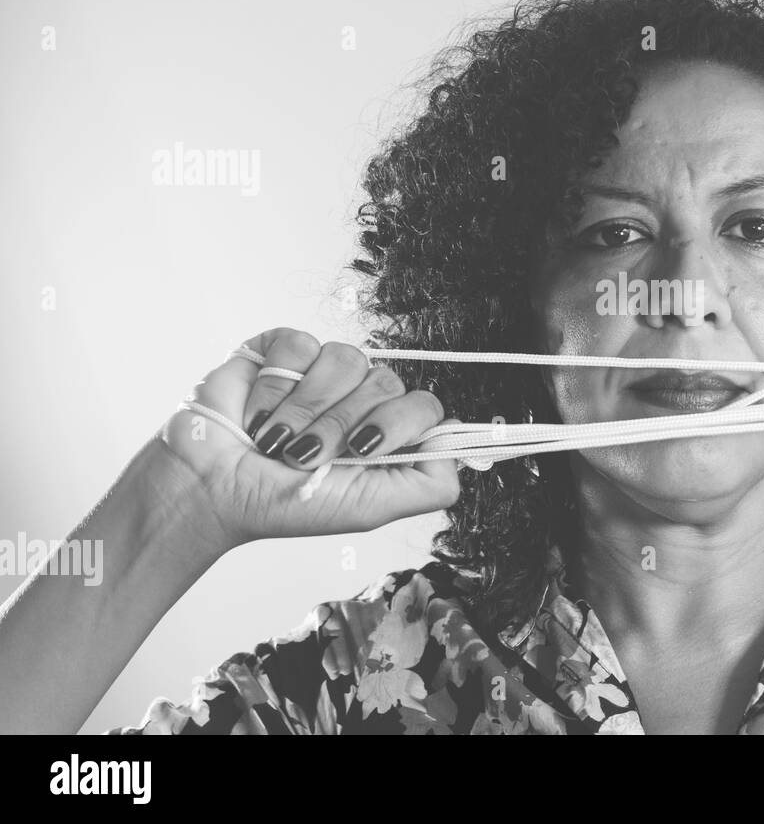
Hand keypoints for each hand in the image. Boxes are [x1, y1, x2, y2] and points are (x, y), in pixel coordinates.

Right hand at [157, 327, 463, 549]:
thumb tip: (462, 453)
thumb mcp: (369, 509)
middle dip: (340, 427)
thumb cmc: (286, 504)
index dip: (396, 425)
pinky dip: (276, 387)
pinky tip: (257, 413)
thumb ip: (428, 486)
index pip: (426, 405)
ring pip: (348, 360)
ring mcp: (325, 370)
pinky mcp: (285, 349)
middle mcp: (363, 397)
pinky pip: (302, 345)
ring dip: (305, 411)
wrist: (210, 489)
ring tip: (274, 440)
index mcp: (389, 432)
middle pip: (387, 383)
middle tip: (304, 456)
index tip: (361, 452)